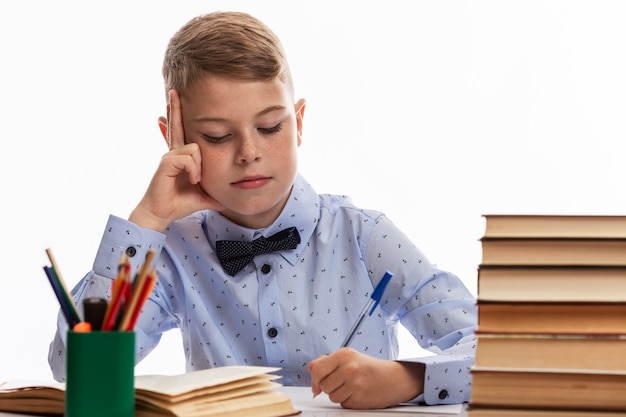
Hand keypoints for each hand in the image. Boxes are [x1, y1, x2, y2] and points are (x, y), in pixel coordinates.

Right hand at [129, 90, 223, 230]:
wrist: (162, 214)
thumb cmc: (180, 204)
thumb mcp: (205, 195)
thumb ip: (217, 191)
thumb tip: (231, 197)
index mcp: (183, 157)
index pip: (183, 133)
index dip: (180, 118)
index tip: (178, 102)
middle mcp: (175, 153)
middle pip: (177, 126)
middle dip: (176, 108)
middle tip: (174, 92)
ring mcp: (170, 157)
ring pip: (194, 148)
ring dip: (199, 167)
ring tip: (196, 181)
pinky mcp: (166, 163)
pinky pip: (188, 158)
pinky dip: (194, 170)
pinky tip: (192, 180)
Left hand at [308, 348, 424, 408]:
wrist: (393, 378)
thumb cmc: (369, 368)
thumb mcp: (348, 357)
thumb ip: (327, 361)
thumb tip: (311, 366)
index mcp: (344, 355)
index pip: (317, 369)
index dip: (314, 379)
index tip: (317, 384)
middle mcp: (348, 368)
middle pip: (323, 386)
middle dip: (328, 387)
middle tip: (340, 383)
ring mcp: (354, 384)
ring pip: (332, 397)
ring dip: (338, 395)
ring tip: (351, 387)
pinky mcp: (359, 399)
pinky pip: (343, 404)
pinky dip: (347, 402)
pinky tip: (357, 393)